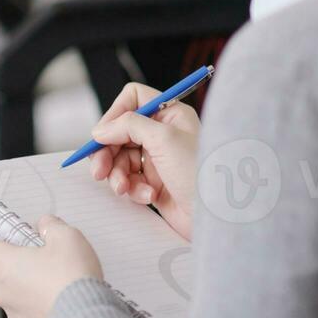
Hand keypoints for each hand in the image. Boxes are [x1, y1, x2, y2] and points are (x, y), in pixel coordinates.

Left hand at [0, 211, 101, 317]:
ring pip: (16, 283)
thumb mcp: (66, 236)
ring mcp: (12, 309)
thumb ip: (50, 226)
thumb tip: (45, 228)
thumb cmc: (73, 279)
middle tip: (41, 246)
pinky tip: (63, 290)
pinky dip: (41, 293)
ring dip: (30, 274)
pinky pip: (29, 302)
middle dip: (16, 252)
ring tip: (60, 271)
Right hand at [88, 82, 200, 240]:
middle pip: (119, 132)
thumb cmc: (201, 174)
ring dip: (117, 174)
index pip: (132, 100)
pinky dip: (132, 189)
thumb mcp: (163, 139)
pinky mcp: (155, 183)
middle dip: (107, 152)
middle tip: (99, 170)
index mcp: (170, 114)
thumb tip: (100, 130)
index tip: (102, 135)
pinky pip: (129, 180)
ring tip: (122, 188)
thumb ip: (128, 125)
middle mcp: (163, 134)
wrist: (219, 216)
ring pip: (120, 158)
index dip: (114, 115)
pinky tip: (147, 197)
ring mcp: (158, 159)